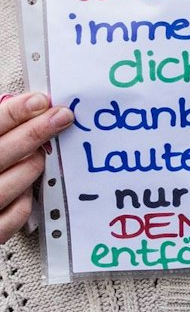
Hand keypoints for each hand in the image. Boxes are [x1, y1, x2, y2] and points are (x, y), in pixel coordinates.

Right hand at [0, 91, 69, 239]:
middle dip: (38, 130)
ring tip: (34, 155)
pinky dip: (27, 196)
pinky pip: (20, 210)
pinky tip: (24, 187)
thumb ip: (0, 131)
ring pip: (22, 176)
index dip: (17, 112)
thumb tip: (29, 107)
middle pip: (6, 151)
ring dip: (34, 162)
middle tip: (62, 117)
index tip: (40, 101)